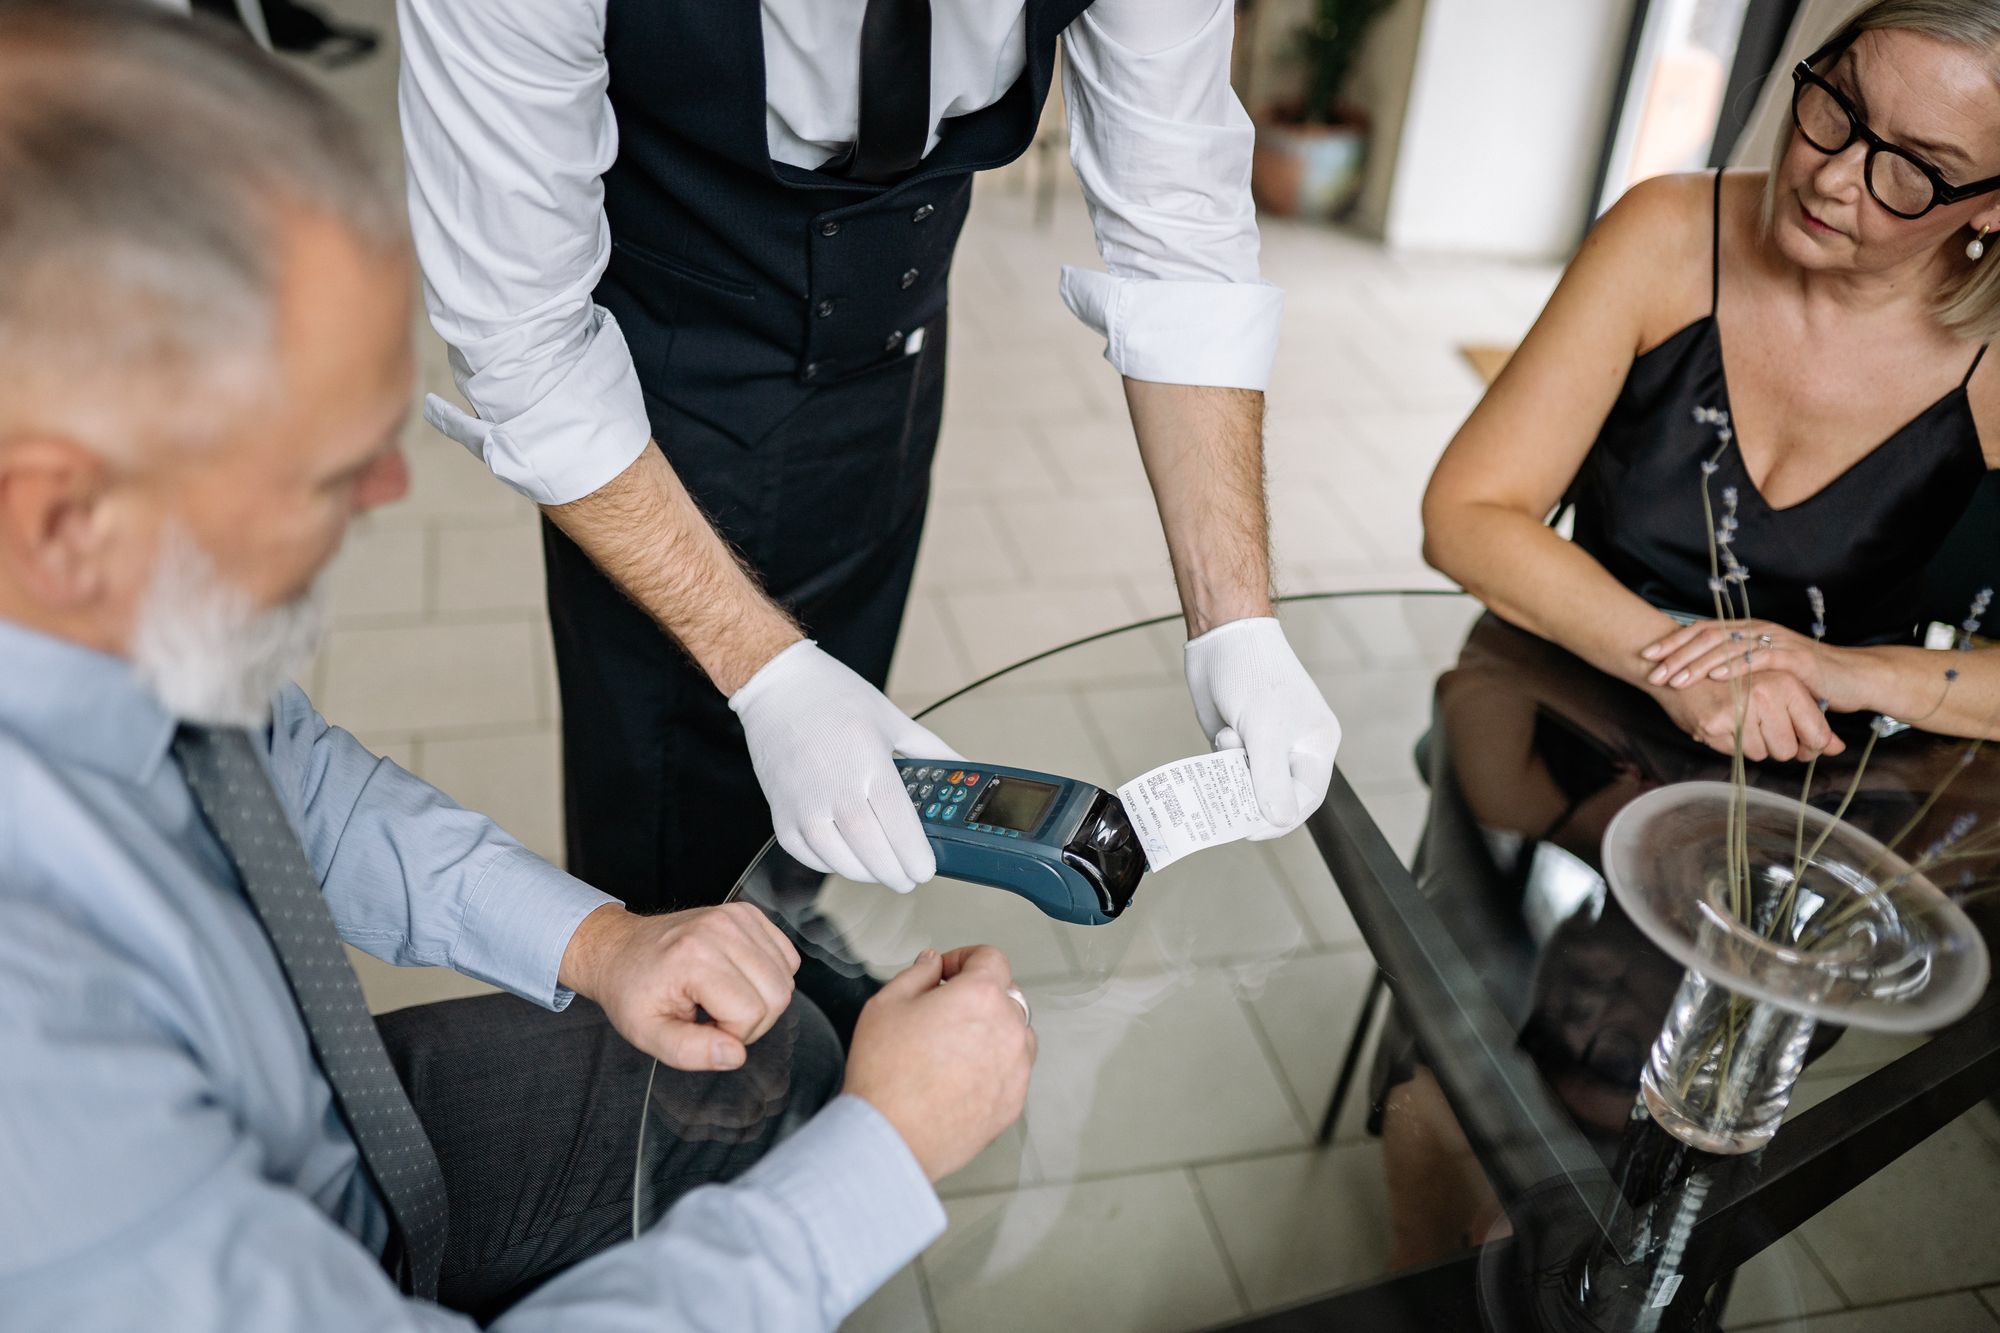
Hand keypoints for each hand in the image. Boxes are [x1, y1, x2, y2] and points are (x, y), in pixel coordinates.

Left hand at [560, 902, 800, 1070]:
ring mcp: (737, 917)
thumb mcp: (647, 1034)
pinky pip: (787, 957)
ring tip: (723, 998)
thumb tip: (735, 1054)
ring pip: (787, 977)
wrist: (619, 949)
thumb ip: (690, 1052)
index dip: (731, 1035)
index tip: (702, 1028)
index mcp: (695, 956)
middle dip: (752, 1020)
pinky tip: (738, 980)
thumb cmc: (632, 990)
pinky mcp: (748, 914)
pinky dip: (770, 976)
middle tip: (714, 1018)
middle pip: (778, 995)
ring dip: (761, 999)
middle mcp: (721, 929)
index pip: (751, 1013)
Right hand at [729, 640, 962, 891]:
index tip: (926, 869)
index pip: (897, 820)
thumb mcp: (892, 718)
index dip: (914, 853)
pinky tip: (846, 861)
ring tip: (882, 873)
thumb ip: (930, 751)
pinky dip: (829, 864)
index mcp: (867, 759)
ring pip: (837, 858)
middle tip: (909, 879)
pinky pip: (806, 853)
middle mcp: (833, 784)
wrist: (778, 686)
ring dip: (864, 873)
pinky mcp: (780, 811)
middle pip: (870, 847)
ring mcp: (802, 801)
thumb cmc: (834, 696)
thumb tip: (962, 768)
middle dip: (894, 872)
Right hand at [842, 945, 1035, 1181]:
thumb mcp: (887, 1004)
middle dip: (977, 995)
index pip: (990, 958)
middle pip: (1006, 995)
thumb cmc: (885, 1074)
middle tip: (944, 1010)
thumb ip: (917, 974)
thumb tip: (932, 963)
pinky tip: (959, 1076)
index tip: (946, 972)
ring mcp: (1016, 1068)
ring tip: (953, 1047)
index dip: (964, 958)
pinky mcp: (1014, 1102)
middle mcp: (1008, 1028)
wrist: (891, 1137)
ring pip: (1015, 1034)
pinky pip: (1012, 1071)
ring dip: (992, 1031)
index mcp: (981, 996)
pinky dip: (994, 1067)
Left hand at [1183, 617, 1341, 835]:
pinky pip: (1227, 769)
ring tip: (1229, 738)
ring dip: (1231, 772)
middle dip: (1250, 795)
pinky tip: (1222, 733)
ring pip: (1246, 784)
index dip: (1279, 818)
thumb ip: (1270, 779)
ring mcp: (1263, 745)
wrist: (1222, 635)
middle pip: (1274, 796)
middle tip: (1228, 792)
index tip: (1248, 827)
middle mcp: (1292, 749)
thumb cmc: (1254, 673)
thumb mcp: (1264, 730)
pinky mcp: (1237, 740)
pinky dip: (1218, 762)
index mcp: (1315, 746)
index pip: (1304, 799)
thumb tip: (1277, 820)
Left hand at [1643, 618, 1871, 712]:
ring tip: (1675, 678)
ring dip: (1698, 663)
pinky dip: (1735, 667)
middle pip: (1709, 637)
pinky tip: (1716, 678)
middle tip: (1654, 673)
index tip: (1647, 658)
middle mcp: (1758, 631)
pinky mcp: (1794, 657)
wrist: (1852, 678)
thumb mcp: (1763, 673)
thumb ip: (1736, 669)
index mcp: (1747, 631)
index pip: (1703, 631)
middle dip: (1677, 655)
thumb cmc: (1804, 678)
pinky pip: (1759, 659)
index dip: (1674, 643)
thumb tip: (1699, 677)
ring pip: (1729, 647)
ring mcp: (1776, 641)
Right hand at [1647, 672, 1844, 761]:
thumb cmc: (1732, 679)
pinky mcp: (1714, 724)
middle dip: (1776, 745)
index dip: (1809, 745)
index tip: (1800, 743)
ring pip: (1761, 753)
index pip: (1816, 734)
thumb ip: (1810, 718)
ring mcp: (1739, 710)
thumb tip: (1837, 748)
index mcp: (1786, 683)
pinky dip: (1730, 743)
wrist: (1677, 665)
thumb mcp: (1776, 688)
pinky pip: (1735, 752)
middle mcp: (1766, 695)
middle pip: (1788, 750)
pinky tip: (1722, 722)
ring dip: (1751, 744)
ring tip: (1739, 720)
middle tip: (1761, 727)